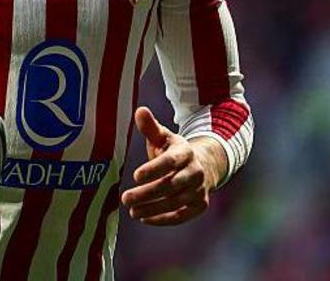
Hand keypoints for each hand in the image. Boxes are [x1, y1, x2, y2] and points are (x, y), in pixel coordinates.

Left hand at [120, 107, 220, 225]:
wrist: (203, 166)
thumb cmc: (173, 151)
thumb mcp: (163, 137)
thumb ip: (150, 127)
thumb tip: (140, 110)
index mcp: (185, 152)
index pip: (170, 161)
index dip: (154, 169)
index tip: (136, 176)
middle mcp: (195, 171)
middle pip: (171, 185)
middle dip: (148, 193)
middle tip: (126, 198)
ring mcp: (199, 190)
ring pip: (175, 202)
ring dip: (152, 208)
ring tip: (132, 211)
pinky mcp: (200, 205)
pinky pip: (182, 216)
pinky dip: (163, 219)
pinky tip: (145, 218)